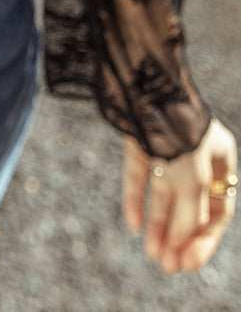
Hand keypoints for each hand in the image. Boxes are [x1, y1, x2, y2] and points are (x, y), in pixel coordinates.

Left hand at [123, 116, 236, 273]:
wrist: (144, 86)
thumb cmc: (179, 132)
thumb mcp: (194, 182)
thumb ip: (192, 215)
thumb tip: (184, 242)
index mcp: (219, 157)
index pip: (218, 209)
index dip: (205, 239)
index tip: (189, 264)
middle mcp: (194, 152)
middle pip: (190, 205)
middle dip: (180, 237)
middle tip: (168, 267)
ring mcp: (165, 145)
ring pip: (164, 194)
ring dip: (159, 226)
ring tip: (152, 255)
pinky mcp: (138, 140)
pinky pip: (139, 175)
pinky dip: (136, 200)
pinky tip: (133, 226)